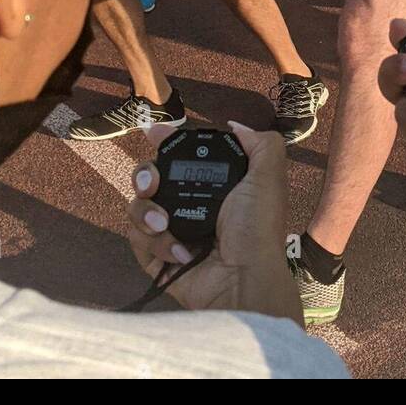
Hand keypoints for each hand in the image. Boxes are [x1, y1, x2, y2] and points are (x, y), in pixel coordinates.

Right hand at [127, 122, 301, 323]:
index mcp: (215, 185)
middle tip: (152, 184)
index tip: (153, 132)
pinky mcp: (158, 259)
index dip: (166, 142)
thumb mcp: (269, 178)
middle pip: (151, 179)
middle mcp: (191, 205)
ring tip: (163, 224)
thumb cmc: (257, 227)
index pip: (182, 157)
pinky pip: (137, 240)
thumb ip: (261, 144)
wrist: (244, 279)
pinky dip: (154, 244)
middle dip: (145, 176)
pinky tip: (179, 252)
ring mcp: (172, 232)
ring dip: (146, 212)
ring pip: (138, 207)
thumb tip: (234, 126)